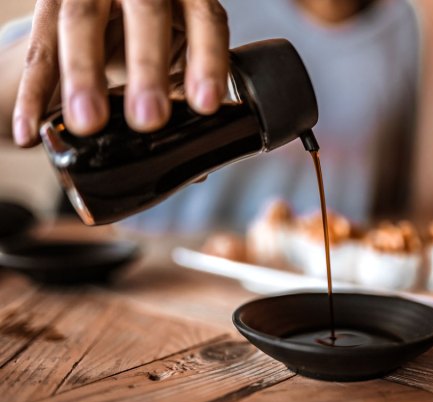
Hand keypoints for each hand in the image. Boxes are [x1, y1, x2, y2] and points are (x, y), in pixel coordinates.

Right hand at [12, 0, 228, 146]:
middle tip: (149, 118)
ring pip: (81, 22)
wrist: (111, 0)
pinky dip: (33, 92)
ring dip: (83, 76)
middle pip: (145, 13)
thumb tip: (194, 161)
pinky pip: (39, 49)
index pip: (204, 20)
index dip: (208, 61)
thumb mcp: (180, 46)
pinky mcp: (50, 4)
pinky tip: (30, 130)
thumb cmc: (157, 29)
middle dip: (147, 68)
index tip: (206, 104)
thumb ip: (187, 86)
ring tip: (87, 123)